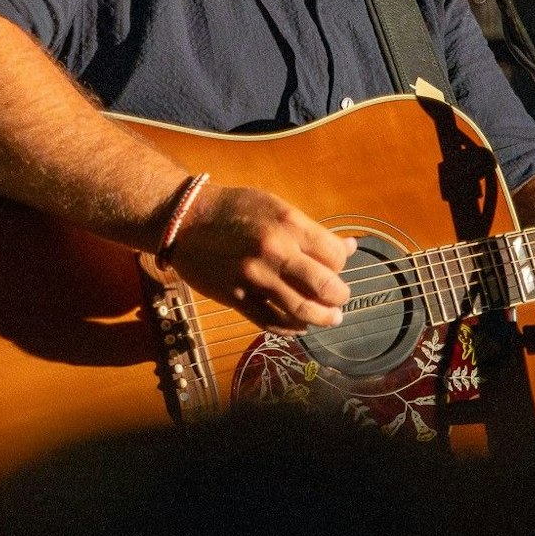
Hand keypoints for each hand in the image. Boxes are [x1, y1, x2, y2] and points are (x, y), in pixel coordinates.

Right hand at [164, 184, 357, 335]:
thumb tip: (349, 247)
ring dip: (322, 318)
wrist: (185, 219)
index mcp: (290, 224)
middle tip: (339, 300)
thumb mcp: (276, 207)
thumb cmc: (234, 209)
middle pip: (325, 286)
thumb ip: (311, 231)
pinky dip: (290, 328)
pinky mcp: (237, 297)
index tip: (336, 268)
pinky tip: (298, 326)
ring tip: (329, 319)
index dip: (340, 265)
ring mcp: (256, 277)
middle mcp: (276, 251)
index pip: (335, 256)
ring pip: (302, 310)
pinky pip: (271, 322)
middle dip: (339, 297)